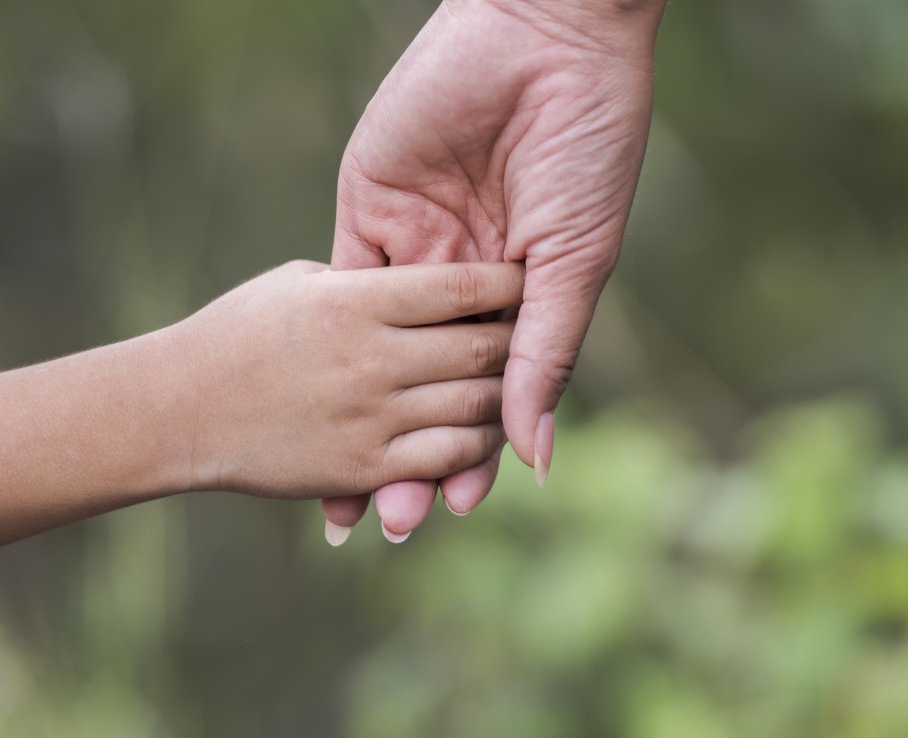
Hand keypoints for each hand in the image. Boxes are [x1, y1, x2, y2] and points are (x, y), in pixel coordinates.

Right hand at [171, 260, 522, 500]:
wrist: (181, 409)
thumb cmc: (237, 333)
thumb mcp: (301, 285)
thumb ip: (365, 280)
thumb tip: (425, 275)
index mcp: (356, 301)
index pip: (461, 284)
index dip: (508, 279)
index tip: (528, 274)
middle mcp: (372, 358)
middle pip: (483, 346)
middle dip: (520, 339)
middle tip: (538, 333)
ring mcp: (372, 416)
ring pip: (478, 406)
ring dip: (507, 396)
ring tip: (516, 385)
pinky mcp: (364, 466)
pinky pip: (448, 457)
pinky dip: (477, 448)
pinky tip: (482, 434)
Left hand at [324, 0, 664, 540]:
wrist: (543, 39)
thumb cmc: (586, 145)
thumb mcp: (575, 260)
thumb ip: (545, 356)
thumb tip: (534, 456)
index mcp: (520, 294)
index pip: (488, 391)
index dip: (471, 452)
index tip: (455, 509)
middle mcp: (462, 283)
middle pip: (427, 386)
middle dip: (409, 452)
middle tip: (392, 520)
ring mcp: (411, 252)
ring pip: (378, 356)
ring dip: (363, 418)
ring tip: (348, 486)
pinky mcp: (366, 214)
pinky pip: (340, 291)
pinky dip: (329, 347)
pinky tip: (321, 401)